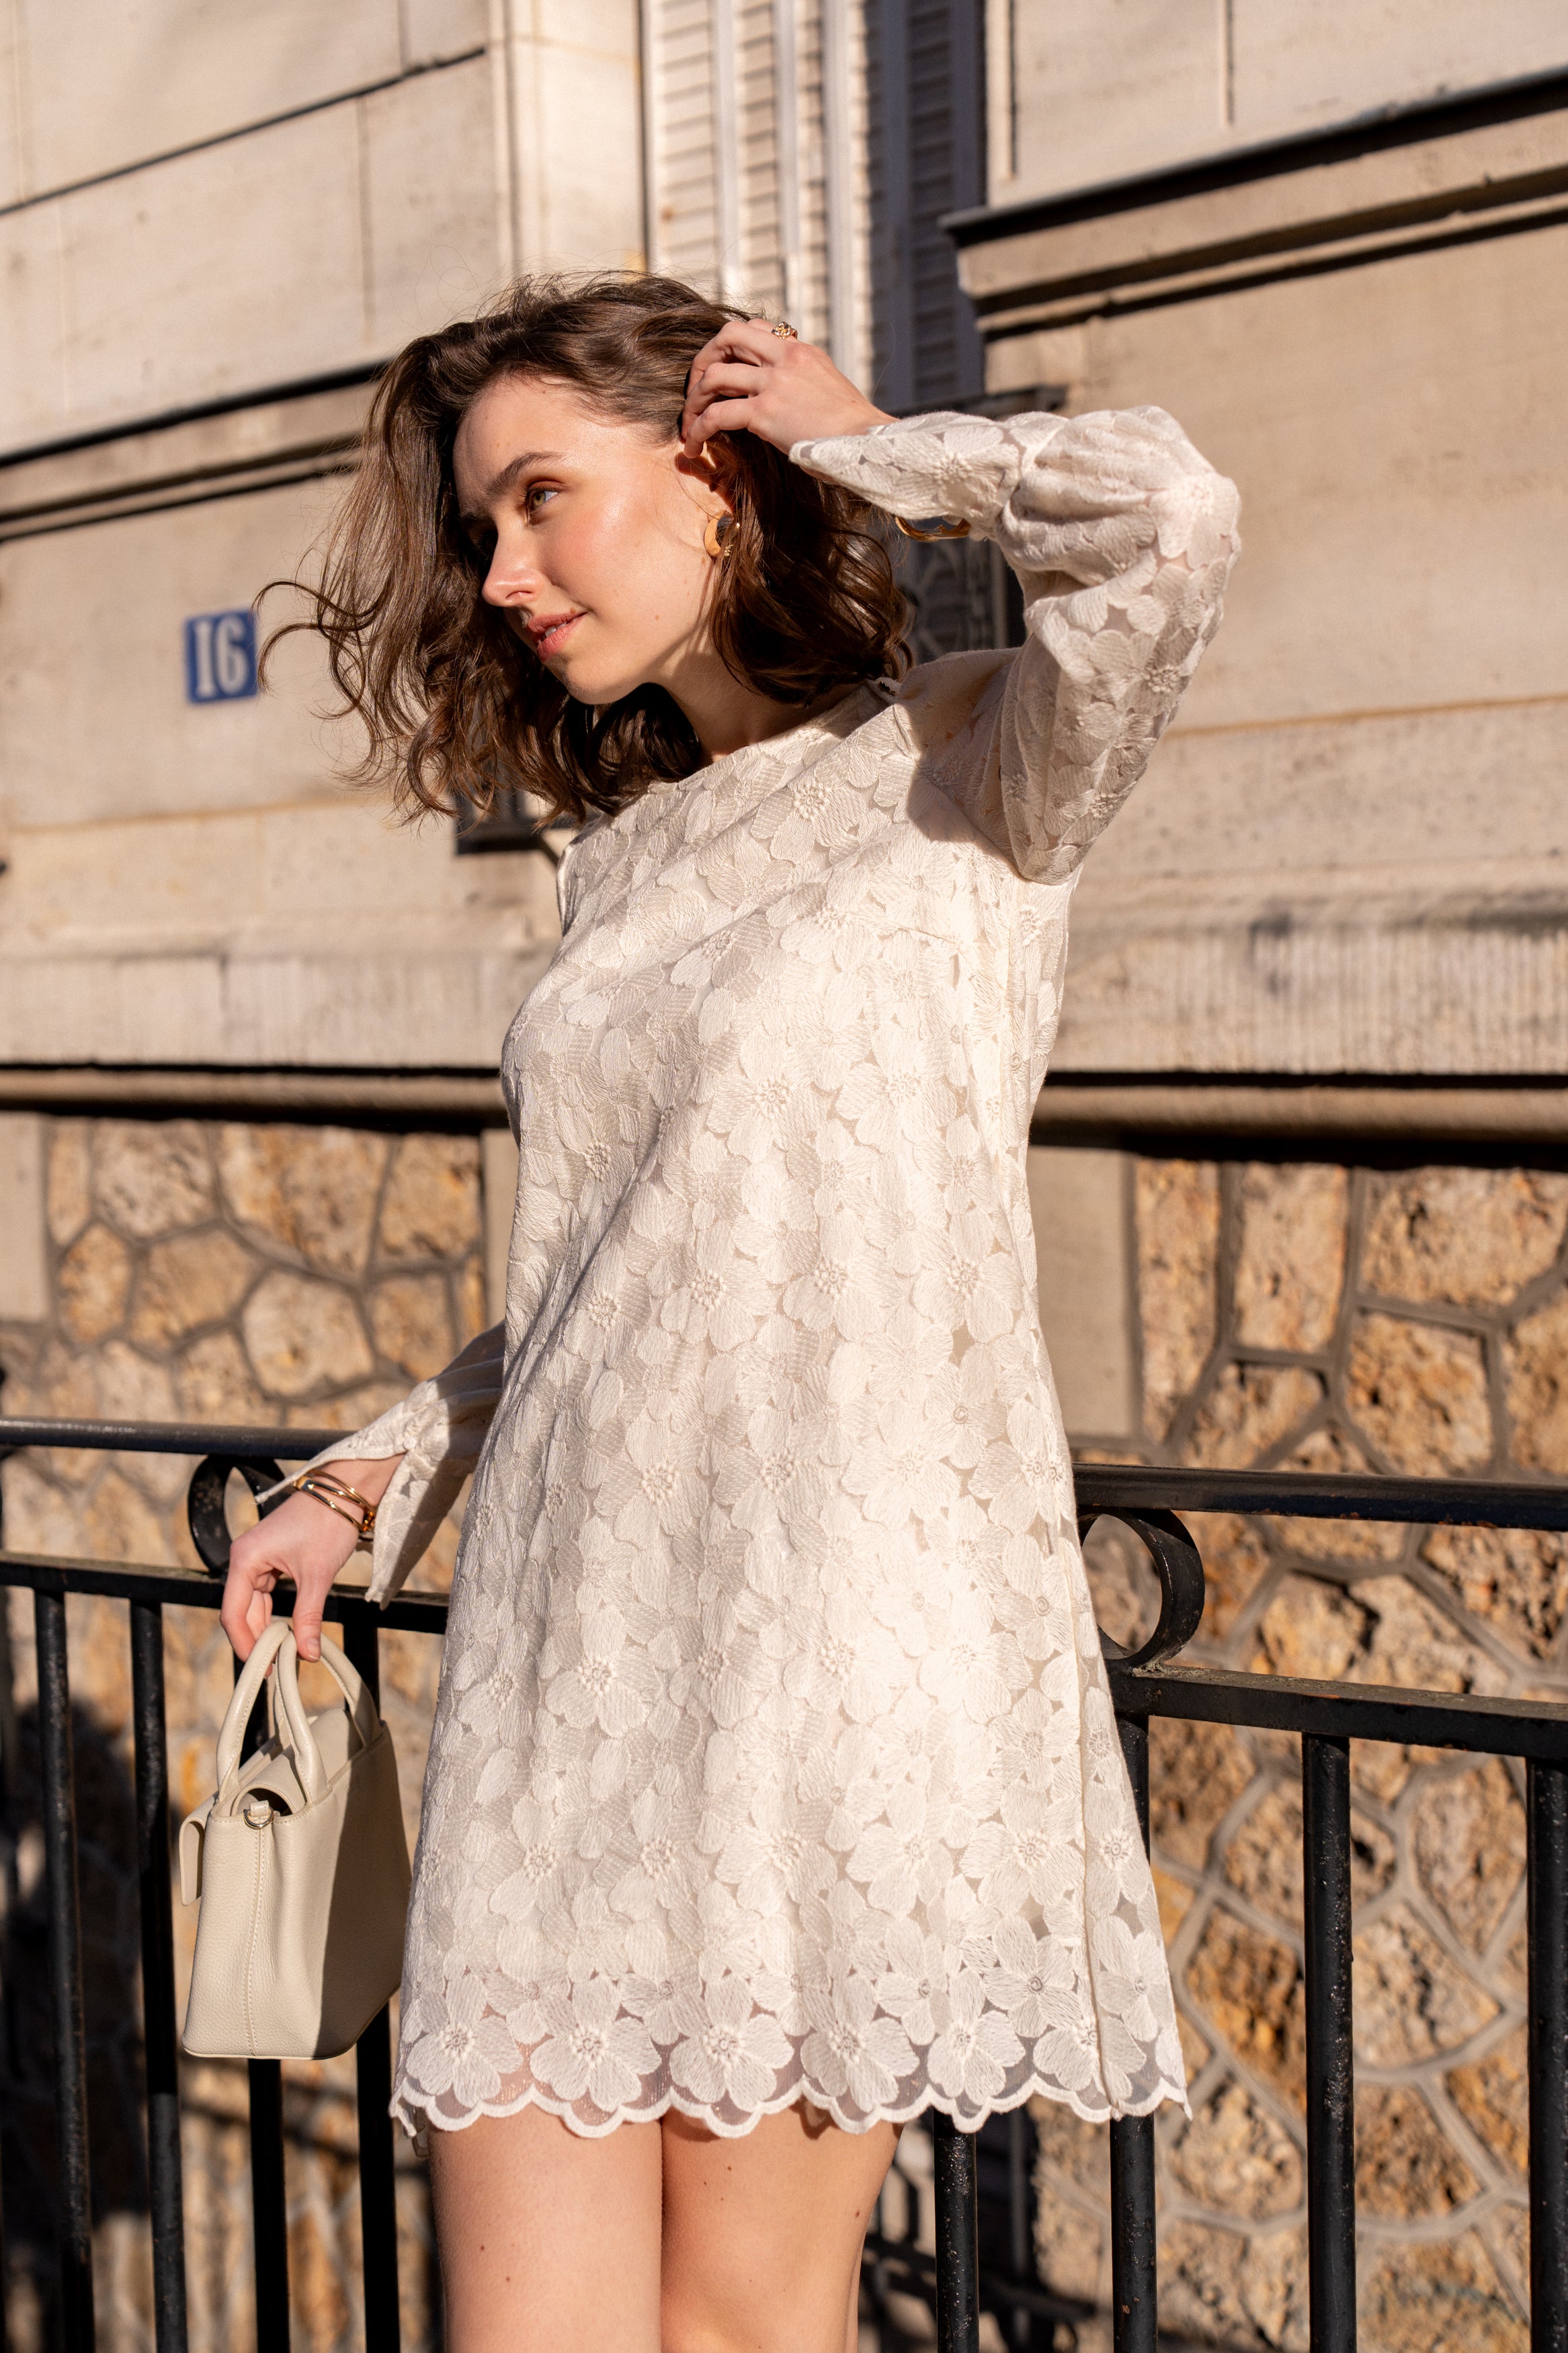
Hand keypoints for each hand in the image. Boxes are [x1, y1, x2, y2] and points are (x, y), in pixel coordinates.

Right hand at [220, 1455, 400, 1662]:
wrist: (344, 1492)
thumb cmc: (327, 1523)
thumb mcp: (317, 1575)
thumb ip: (309, 1616)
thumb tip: (308, 1653)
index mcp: (245, 1559)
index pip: (233, 1613)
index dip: (244, 1644)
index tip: (261, 1667)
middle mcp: (245, 1558)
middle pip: (241, 1610)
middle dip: (256, 1639)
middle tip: (274, 1667)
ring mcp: (258, 1558)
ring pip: (254, 1604)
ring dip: (266, 1628)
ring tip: (283, 1654)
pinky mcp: (272, 1558)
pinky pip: (266, 1594)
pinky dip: (274, 1613)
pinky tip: (287, 1632)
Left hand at [680, 319, 890, 459]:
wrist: (868, 442)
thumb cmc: (853, 429)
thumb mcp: (827, 390)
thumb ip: (802, 383)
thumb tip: (784, 398)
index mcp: (800, 350)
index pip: (754, 328)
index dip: (729, 346)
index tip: (721, 369)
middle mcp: (785, 358)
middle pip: (727, 337)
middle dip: (702, 361)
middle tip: (695, 389)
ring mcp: (774, 383)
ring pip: (715, 376)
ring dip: (694, 400)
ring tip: (689, 425)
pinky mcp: (766, 413)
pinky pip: (718, 415)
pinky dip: (698, 429)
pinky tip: (694, 445)